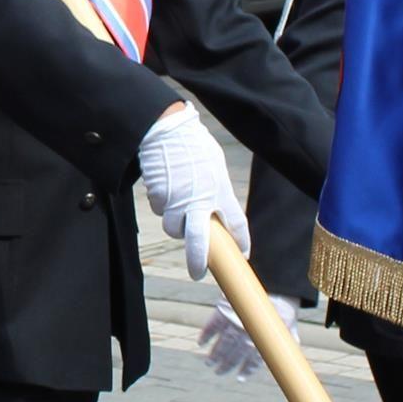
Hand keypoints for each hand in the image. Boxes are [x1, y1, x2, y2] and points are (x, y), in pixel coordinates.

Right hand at [136, 106, 247, 280]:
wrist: (167, 128)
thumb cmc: (194, 145)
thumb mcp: (214, 166)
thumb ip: (217, 190)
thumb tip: (216, 210)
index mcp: (220, 191)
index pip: (237, 222)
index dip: (242, 241)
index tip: (244, 254)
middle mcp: (199, 200)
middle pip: (199, 240)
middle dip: (198, 259)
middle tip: (197, 273)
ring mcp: (176, 200)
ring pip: (172, 227)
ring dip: (174, 222)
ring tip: (175, 200)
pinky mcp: (158, 197)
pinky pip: (159, 209)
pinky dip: (161, 203)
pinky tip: (165, 184)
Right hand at [197, 293, 299, 381]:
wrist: (273, 284)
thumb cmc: (282, 304)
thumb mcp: (289, 323)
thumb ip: (289, 337)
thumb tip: (294, 345)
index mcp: (262, 341)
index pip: (253, 361)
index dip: (246, 370)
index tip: (240, 378)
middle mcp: (247, 336)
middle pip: (233, 355)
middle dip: (225, 365)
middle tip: (218, 372)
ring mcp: (234, 324)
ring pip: (222, 345)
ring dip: (214, 355)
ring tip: (209, 363)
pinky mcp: (223, 312)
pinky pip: (212, 326)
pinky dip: (206, 335)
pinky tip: (201, 343)